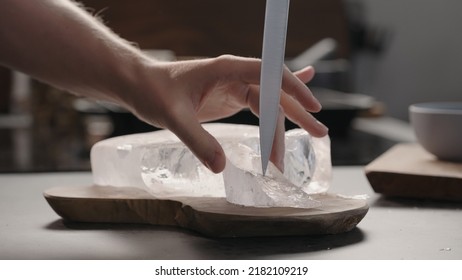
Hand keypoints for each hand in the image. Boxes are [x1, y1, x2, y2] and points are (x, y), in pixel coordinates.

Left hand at [128, 55, 327, 172]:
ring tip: (315, 132)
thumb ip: (197, 140)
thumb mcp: (172, 117)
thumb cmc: (154, 92)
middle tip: (319, 133)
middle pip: (274, 93)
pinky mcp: (231, 98)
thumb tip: (221, 167)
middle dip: (297, 113)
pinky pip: (261, 102)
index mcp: (226, 70)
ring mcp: (235, 86)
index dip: (292, 89)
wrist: (141, 86)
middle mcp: (235, 75)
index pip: (268, 75)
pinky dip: (280, 104)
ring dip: (291, 117)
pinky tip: (298, 101)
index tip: (311, 107)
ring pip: (270, 102)